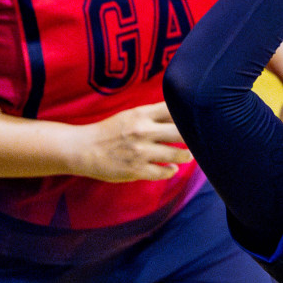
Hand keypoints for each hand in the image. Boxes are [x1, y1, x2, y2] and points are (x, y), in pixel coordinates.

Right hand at [72, 101, 191, 181]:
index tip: (197, 120)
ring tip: (188, 156)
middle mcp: (143, 131)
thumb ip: (154, 114)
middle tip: (200, 140)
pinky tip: (172, 168)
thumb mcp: (130, 115)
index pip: (174, 110)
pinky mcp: (137, 170)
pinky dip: (171, 170)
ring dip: (186, 156)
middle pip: (182, 133)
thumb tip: (182, 112)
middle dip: (194, 138)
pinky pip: (163, 172)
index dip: (189, 115)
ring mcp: (141, 152)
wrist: (82, 149)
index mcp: (141, 114)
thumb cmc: (109, 131)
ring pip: (177, 154)